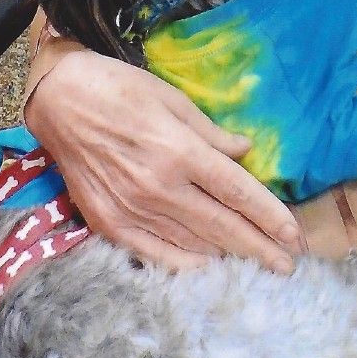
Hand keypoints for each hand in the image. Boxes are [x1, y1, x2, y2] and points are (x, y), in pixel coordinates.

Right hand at [24, 50, 306, 272]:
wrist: (61, 100)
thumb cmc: (121, 88)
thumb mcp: (173, 99)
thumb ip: (211, 133)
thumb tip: (245, 152)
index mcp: (180, 151)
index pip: (238, 192)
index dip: (270, 216)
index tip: (295, 234)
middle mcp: (160, 187)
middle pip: (222, 227)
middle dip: (260, 248)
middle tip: (288, 264)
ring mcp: (133, 209)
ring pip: (193, 245)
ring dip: (229, 258)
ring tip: (258, 265)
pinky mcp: (109, 223)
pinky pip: (156, 254)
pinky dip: (186, 264)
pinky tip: (209, 269)